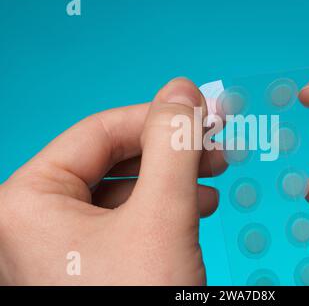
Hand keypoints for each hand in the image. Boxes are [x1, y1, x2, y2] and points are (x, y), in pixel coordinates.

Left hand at [0, 78, 226, 284]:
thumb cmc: (138, 301)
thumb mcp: (161, 216)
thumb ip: (172, 144)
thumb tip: (182, 90)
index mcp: (27, 202)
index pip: (99, 132)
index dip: (156, 116)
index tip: (202, 111)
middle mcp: (36, 221)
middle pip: (113, 158)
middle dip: (170, 149)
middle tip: (214, 143)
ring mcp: (63, 245)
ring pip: (126, 187)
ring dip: (174, 176)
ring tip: (212, 176)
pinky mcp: (91, 263)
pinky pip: (129, 217)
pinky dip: (166, 205)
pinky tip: (198, 203)